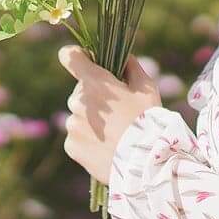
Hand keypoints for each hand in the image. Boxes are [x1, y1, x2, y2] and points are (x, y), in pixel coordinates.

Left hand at [56, 45, 163, 186]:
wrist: (145, 163)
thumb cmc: (149, 122)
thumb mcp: (146, 89)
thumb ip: (132, 68)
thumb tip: (124, 58)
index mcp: (95, 82)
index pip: (70, 56)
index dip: (77, 56)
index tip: (85, 60)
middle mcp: (77, 101)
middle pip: (80, 92)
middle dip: (95, 98)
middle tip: (117, 112)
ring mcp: (72, 125)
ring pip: (78, 116)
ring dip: (91, 121)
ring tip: (115, 134)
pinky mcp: (71, 145)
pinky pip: (76, 137)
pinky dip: (87, 139)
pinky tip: (106, 146)